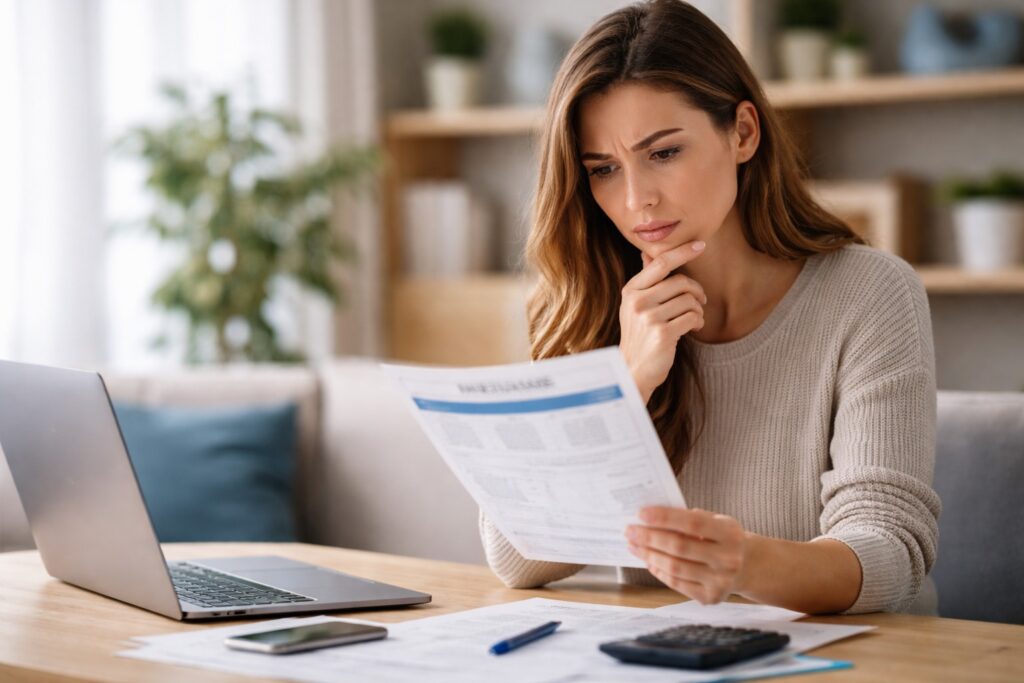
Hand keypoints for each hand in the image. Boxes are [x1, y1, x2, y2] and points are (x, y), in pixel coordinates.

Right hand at [619, 241, 706, 402]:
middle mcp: (637, 302)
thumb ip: (645, 281)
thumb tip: (647, 253)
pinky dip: (698, 322)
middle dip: (697, 291)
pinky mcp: (662, 334)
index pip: (661, 263)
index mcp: (631, 291)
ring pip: (689, 300)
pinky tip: (693, 328)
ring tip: (695, 318)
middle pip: (680, 282)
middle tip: (701, 301)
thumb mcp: (635, 306)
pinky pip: (692, 317)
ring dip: (698, 310)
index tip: (701, 245)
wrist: (633, 370)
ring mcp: (648, 318)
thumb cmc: (639, 336)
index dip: (682, 251)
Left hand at [626, 506, 748, 604]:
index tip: (641, 513)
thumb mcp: (716, 521)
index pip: (692, 523)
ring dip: (648, 555)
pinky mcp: (710, 597)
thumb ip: (689, 518)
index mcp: (730, 533)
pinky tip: (648, 561)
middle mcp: (728, 558)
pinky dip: (659, 571)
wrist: (749, 566)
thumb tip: (651, 517)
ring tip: (634, 545)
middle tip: (629, 530)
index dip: (664, 518)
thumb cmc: (724, 538)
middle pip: (679, 547)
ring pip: (674, 567)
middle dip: (649, 538)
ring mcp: (720, 581)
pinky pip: (677, 583)